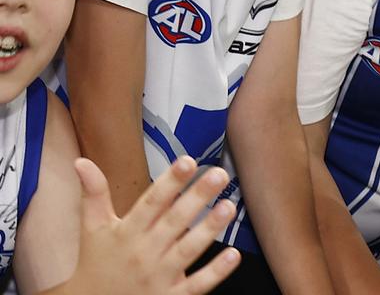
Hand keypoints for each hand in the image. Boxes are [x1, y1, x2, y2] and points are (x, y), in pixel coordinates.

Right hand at [58, 157, 240, 294]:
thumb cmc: (96, 263)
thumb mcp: (92, 229)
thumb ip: (94, 194)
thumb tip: (81, 161)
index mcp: (127, 232)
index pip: (151, 202)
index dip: (170, 182)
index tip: (187, 161)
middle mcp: (144, 252)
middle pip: (174, 221)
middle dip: (197, 197)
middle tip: (219, 174)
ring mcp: (159, 276)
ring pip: (189, 250)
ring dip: (210, 228)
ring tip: (229, 206)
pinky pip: (197, 285)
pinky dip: (216, 272)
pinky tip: (233, 254)